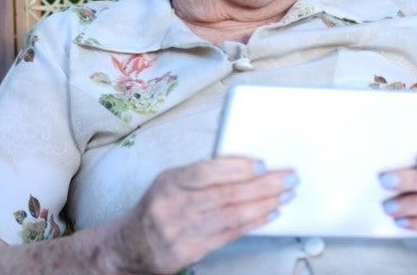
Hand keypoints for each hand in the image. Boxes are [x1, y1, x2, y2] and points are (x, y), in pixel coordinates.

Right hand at [107, 157, 297, 273]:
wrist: (128, 245)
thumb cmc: (156, 208)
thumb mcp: (170, 182)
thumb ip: (202, 175)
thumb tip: (246, 167)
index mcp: (170, 182)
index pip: (208, 171)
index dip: (238, 168)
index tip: (262, 164)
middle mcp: (174, 206)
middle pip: (227, 194)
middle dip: (264, 185)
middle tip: (288, 178)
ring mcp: (182, 231)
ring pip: (232, 215)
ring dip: (265, 204)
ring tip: (285, 195)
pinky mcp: (190, 251)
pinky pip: (229, 235)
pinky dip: (253, 223)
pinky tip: (269, 215)